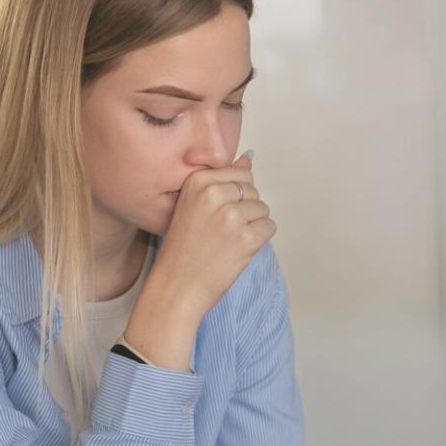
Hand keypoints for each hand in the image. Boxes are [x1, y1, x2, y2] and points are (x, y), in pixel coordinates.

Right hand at [151, 150, 274, 321]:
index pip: (239, 173)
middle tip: (220, 231)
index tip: (216, 214)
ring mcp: (231, 215)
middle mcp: (214, 193)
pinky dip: (259, 239)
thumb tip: (248, 158)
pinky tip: (237, 250)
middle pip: (252, 190)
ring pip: (263, 208)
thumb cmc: (182, 250)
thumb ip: (221, 180)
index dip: (233, 196)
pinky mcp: (247, 237)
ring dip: (252, 225)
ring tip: (227, 241)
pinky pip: (269, 227)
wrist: (176, 287)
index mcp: (198, 181)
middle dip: (244, 210)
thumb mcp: (193, 205)